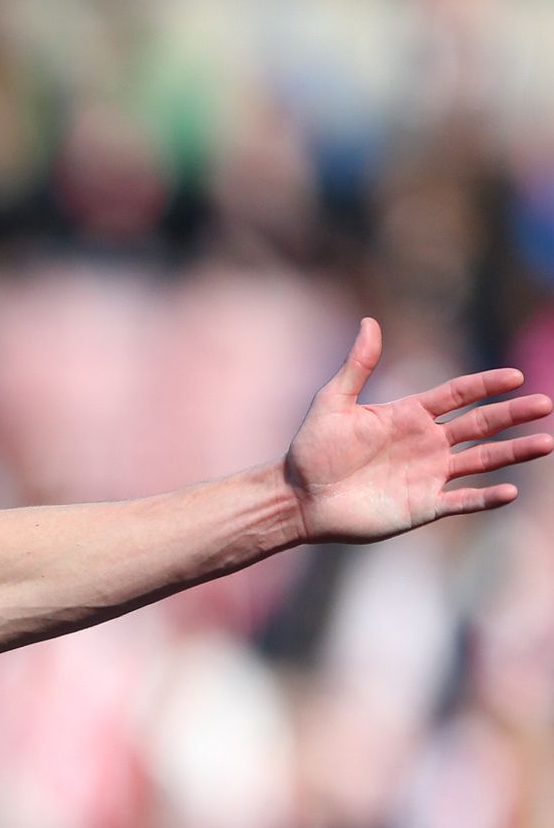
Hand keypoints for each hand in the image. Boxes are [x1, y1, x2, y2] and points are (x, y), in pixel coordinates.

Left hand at [286, 318, 553, 543]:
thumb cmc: (311, 450)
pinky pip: (462, 501)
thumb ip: (357, 365)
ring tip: (546, 442)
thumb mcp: (332, 402)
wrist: (298, 498)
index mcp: (410, 415)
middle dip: (514, 414)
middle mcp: (427, 443)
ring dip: (514, 452)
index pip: (459, 394)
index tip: (515, 378)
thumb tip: (370, 321)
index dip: (487, 385)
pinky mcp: (423, 506)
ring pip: (482, 460)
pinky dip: (485, 498)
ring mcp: (428, 475)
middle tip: (545, 403)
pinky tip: (510, 492)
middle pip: (481, 424)